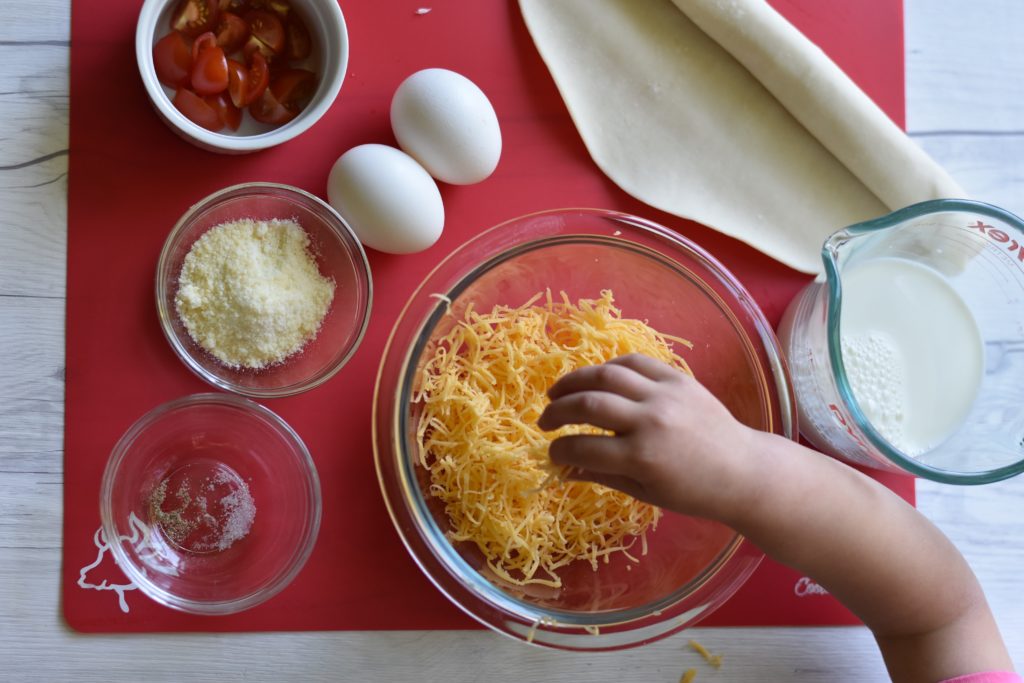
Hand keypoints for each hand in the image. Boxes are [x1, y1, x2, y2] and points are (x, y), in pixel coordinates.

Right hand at [537, 353, 755, 520]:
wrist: (743, 470)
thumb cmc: (693, 492)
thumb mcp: (644, 492)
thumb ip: (601, 476)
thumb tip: (562, 470)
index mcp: (642, 458)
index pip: (582, 449)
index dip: (559, 451)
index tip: (551, 453)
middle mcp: (651, 421)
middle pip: (588, 405)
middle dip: (557, 412)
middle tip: (544, 420)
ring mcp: (665, 395)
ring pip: (606, 375)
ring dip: (574, 382)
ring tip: (558, 393)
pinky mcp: (678, 379)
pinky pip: (635, 362)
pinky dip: (609, 368)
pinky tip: (596, 379)